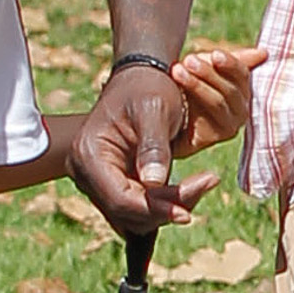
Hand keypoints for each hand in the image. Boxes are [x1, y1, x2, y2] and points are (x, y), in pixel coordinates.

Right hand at [72, 63, 222, 232]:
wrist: (141, 77)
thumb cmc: (146, 87)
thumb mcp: (154, 109)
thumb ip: (153, 146)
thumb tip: (155, 182)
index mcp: (88, 154)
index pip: (120, 199)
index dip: (154, 209)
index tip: (187, 211)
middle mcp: (86, 172)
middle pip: (128, 211)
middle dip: (167, 207)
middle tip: (207, 183)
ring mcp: (99, 180)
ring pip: (135, 214)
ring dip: (169, 207)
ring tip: (203, 183)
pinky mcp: (115, 183)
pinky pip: (139, 206)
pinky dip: (165, 203)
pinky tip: (190, 188)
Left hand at [173, 42, 265, 151]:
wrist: (176, 119)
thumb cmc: (194, 89)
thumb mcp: (210, 69)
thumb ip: (233, 61)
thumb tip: (264, 53)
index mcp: (243, 90)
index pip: (243, 75)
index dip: (231, 64)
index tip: (215, 54)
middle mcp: (242, 110)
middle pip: (230, 89)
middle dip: (208, 73)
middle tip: (189, 60)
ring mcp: (230, 126)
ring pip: (218, 102)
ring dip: (197, 85)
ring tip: (178, 71)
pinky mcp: (214, 137)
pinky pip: (205, 120)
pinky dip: (191, 104)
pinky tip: (178, 94)